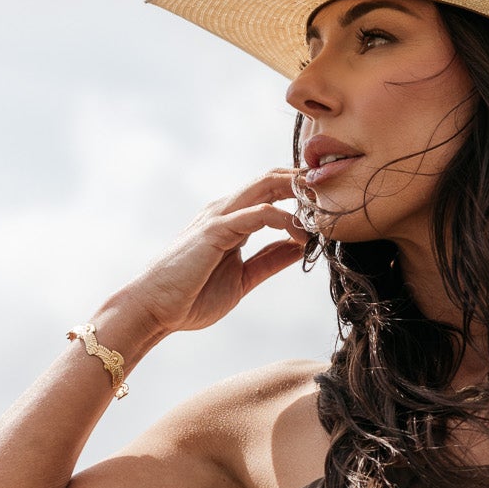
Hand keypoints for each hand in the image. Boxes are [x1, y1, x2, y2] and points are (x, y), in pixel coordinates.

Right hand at [118, 169, 309, 338]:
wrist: (155, 308)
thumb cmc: (192, 296)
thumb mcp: (243, 278)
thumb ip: (269, 260)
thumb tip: (299, 248)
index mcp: (233, 220)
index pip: (271, 193)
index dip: (300, 194)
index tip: (327, 207)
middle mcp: (227, 211)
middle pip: (271, 179)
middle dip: (303, 182)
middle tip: (332, 196)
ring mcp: (220, 217)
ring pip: (265, 186)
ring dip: (297, 192)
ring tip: (323, 209)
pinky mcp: (215, 230)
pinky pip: (256, 214)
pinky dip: (283, 218)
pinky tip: (300, 234)